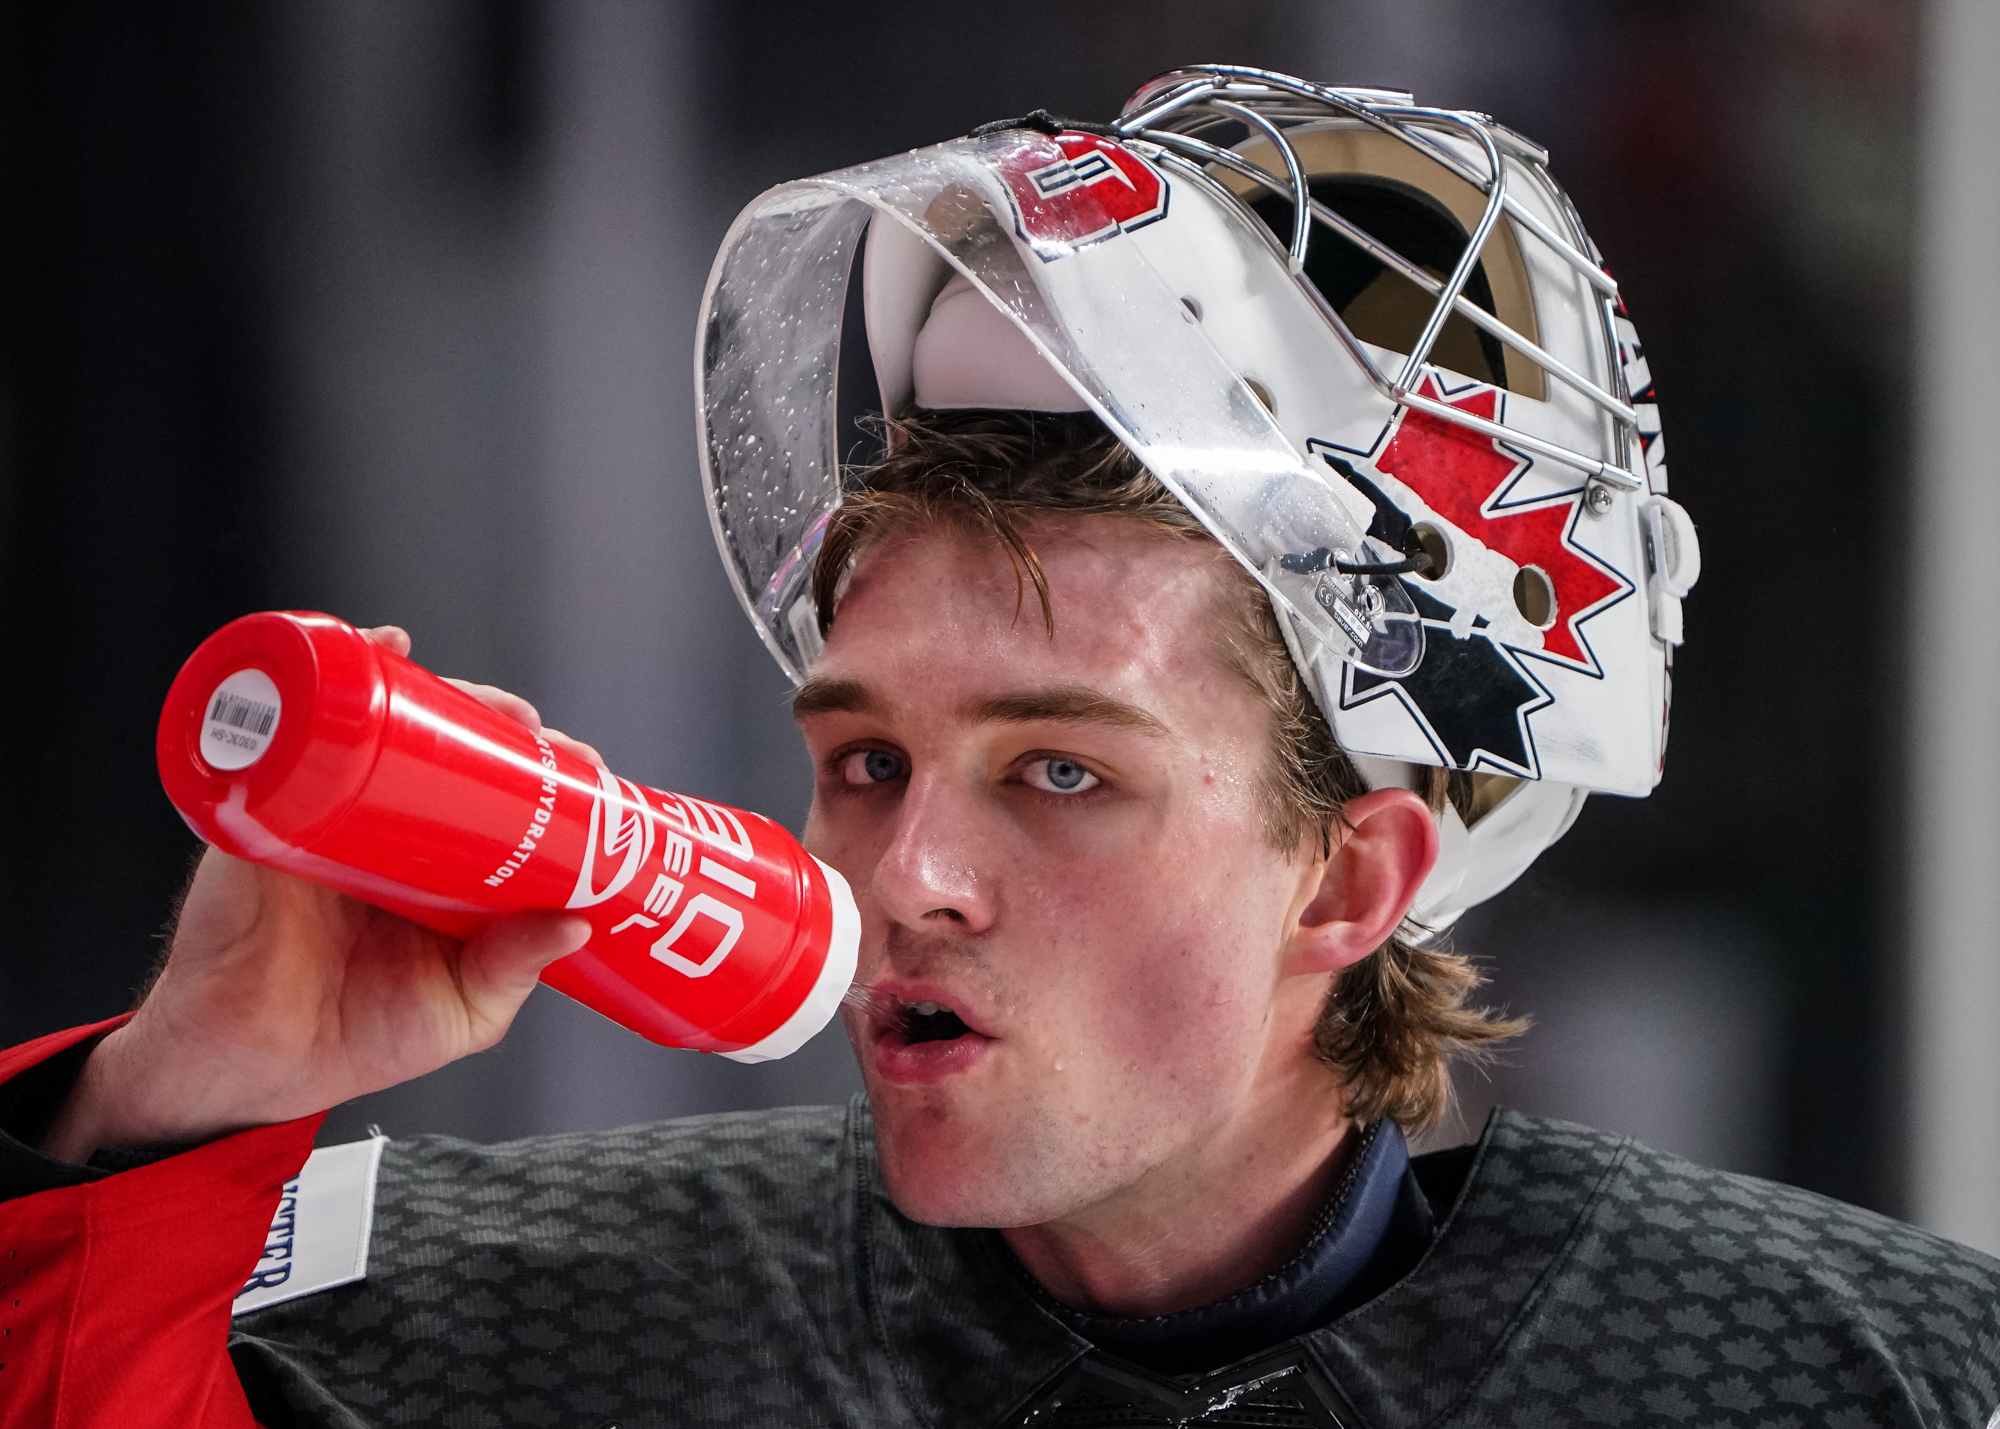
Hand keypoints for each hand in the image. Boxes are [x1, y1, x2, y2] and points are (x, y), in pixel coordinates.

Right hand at [39, 625, 600, 1163]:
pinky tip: (381, 657)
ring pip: (386, 728)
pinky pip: (299, 732)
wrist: (244, 1066)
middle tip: (533, 730)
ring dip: (437, 694)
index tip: (585, 768)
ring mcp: (329, 812)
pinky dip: (337, 684)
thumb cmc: (349, 1038)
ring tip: (479, 701)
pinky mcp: (272, 805)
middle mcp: (385, 832)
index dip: (540, 775)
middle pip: (446, 750)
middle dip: (497, 722)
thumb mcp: (460, 1013)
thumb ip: (515, 971)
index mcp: (436, 872)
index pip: (496, 801)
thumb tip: (575, 921)